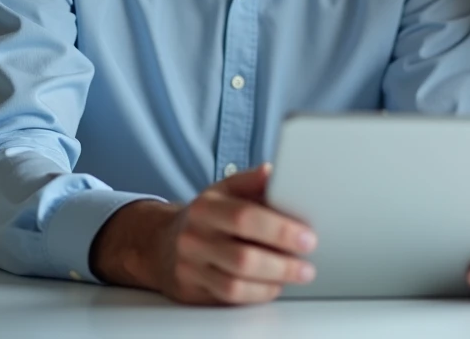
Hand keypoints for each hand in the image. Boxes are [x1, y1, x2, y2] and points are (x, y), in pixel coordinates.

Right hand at [93, 163, 317, 304]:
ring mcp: (190, 266)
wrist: (162, 242)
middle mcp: (194, 237)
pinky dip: (257, 294)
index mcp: (206, 207)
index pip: (245, 217)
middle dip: (282, 264)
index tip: (307, 237)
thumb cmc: (206, 215)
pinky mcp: (191, 289)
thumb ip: (252, 182)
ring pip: (235, 283)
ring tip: (297, 274)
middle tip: (307, 265)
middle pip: (242, 257)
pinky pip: (228, 298)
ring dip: (273, 282)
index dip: (280, 230)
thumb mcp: (225, 190)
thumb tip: (277, 172)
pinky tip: (274, 286)